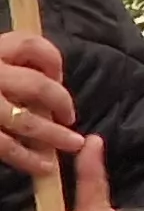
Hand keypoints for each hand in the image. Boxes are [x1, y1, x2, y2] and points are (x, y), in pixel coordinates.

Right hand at [0, 30, 81, 187]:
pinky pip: (5, 145)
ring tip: (70, 145)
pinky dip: (27, 158)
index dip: (52, 60)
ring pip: (25, 120)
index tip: (58, 76)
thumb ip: (8, 64)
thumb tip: (49, 79)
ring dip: (53, 135)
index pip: (30, 45)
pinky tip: (42, 166)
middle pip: (37, 85)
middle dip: (62, 103)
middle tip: (70, 117)